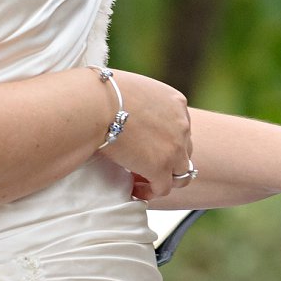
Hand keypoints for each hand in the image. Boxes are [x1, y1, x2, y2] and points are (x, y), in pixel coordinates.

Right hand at [92, 68, 191, 200]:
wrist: (96, 104)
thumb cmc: (104, 92)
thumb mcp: (136, 88)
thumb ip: (144, 102)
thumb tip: (129, 111)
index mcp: (177, 103)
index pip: (180, 128)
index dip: (165, 140)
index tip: (147, 146)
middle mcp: (182, 125)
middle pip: (184, 150)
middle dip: (167, 159)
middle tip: (144, 165)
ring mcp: (174, 147)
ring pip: (180, 173)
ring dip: (163, 178)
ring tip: (141, 181)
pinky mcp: (160, 167)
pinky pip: (162, 188)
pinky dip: (150, 192)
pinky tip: (134, 190)